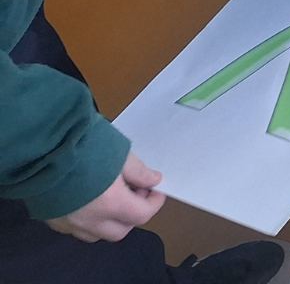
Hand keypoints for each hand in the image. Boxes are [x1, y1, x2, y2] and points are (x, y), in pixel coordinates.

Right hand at [46, 152, 164, 242]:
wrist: (42, 147)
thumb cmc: (85, 146)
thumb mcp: (120, 153)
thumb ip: (139, 171)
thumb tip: (153, 181)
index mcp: (110, 204)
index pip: (141, 216)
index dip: (153, 203)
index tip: (155, 190)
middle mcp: (89, 220)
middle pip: (120, 231)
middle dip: (132, 215)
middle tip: (135, 193)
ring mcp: (68, 223)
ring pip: (96, 234)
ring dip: (109, 221)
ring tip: (112, 197)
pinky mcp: (52, 220)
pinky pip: (75, 230)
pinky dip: (88, 221)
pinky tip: (89, 201)